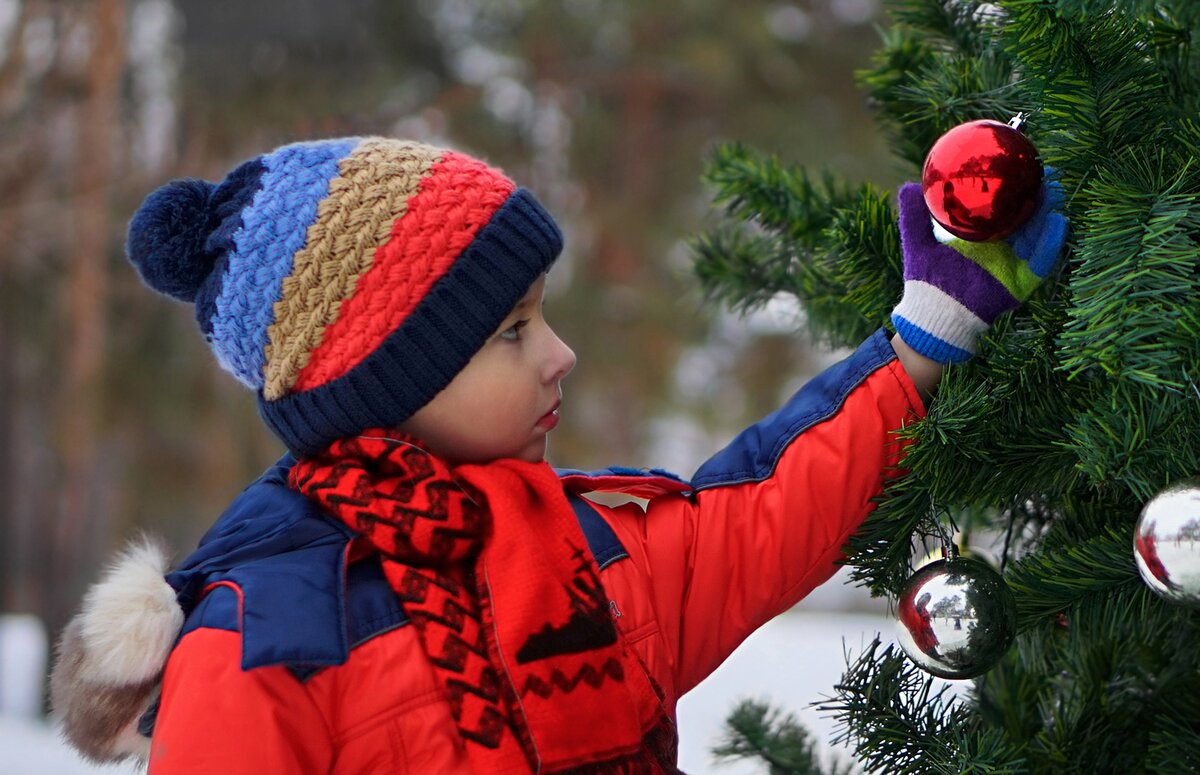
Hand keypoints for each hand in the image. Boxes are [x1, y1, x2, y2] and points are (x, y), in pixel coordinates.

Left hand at [891, 172, 1068, 362]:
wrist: (929, 316)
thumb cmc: (925, 282)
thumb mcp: (919, 243)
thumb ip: (915, 216)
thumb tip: (910, 185)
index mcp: (981, 238)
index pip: (1004, 209)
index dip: (1015, 189)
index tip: (1023, 166)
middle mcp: (1000, 249)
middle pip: (1027, 218)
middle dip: (1039, 196)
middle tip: (1047, 173)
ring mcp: (1012, 265)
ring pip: (1037, 235)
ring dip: (1048, 212)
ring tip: (1053, 190)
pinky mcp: (1019, 283)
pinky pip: (1040, 262)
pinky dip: (1050, 243)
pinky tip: (1058, 222)